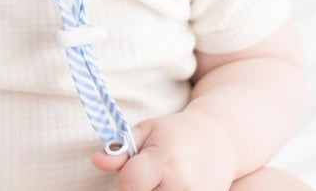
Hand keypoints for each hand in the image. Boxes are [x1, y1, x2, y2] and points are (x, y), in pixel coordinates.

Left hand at [92, 111, 235, 190]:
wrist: (219, 143)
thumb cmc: (176, 133)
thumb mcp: (147, 130)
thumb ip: (121, 149)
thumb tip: (97, 161)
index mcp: (165, 162)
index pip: (128, 183)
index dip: (125, 177)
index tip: (135, 166)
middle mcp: (181, 188)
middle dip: (137, 189)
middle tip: (150, 175)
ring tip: (161, 182)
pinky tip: (172, 187)